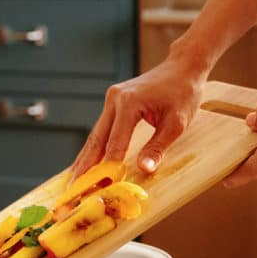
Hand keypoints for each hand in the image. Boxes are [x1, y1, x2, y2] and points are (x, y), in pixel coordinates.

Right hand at [71, 49, 208, 178]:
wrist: (182, 68)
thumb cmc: (183, 93)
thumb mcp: (177, 123)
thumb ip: (158, 147)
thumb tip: (143, 169)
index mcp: (129, 102)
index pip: (115, 141)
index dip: (109, 166)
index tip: (102, 187)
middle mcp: (115, 99)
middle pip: (96, 139)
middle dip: (85, 166)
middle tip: (73, 189)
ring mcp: (112, 99)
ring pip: (95, 135)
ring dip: (86, 159)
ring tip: (75, 181)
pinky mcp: (114, 103)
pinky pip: (102, 129)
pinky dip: (95, 148)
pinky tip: (87, 164)